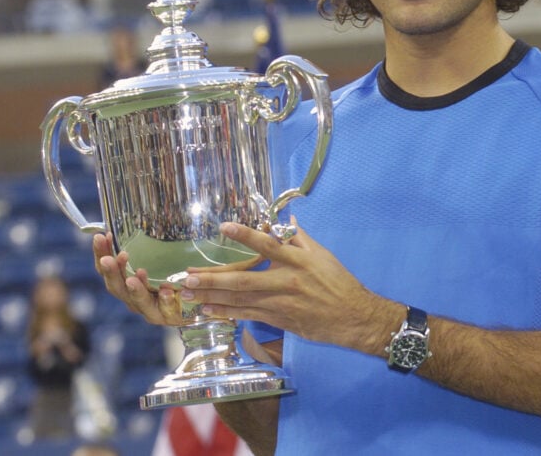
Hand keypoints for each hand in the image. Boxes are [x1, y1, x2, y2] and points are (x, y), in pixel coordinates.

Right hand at [93, 232, 182, 325]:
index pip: (107, 269)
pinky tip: (166, 291)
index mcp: (125, 285)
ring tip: (133, 278)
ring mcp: (150, 310)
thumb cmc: (172, 278)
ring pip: (138, 302)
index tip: (101, 237)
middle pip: (116, 287)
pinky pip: (166, 310)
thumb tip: (130, 223)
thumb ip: (144, 246)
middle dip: (112, 273)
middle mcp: (133, 299)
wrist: (196, 302)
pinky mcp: (169, 316)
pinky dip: (165, 301)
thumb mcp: (157, 260)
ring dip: (135, 289)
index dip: (101, 254)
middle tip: (108, 259)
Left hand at [180, 219, 394, 353]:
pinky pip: (248, 315)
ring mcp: (280, 303)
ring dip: (212, 297)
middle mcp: (286, 281)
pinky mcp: (279, 319)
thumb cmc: (338, 283)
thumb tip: (285, 221)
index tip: (224, 227)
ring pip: (240, 300)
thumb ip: (300, 238)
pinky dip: (227, 312)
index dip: (246, 235)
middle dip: (212, 278)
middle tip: (186, 276)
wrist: (353, 316)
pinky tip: (209, 309)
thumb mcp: (322, 255)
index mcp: (298, 260)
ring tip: (188, 293)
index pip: (267, 244)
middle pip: (243, 279)